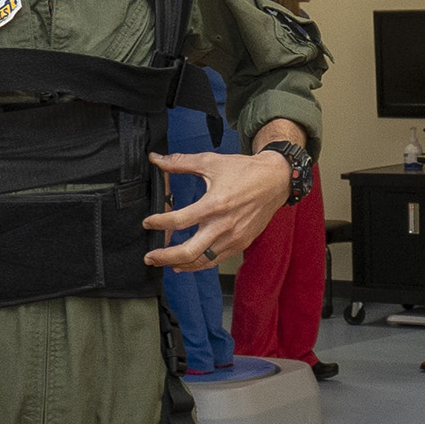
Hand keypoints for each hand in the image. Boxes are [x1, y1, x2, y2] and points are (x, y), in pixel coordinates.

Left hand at [142, 146, 291, 269]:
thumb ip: (181, 163)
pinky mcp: (240, 243)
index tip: (148, 223)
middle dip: (165, 256)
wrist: (276, 181)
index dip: (159, 223)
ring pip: (202, 261)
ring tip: (164, 262)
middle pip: (189, 251)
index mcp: (215, 203)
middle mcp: (224, 225)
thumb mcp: (211, 162)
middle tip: (150, 257)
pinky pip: (215, 260)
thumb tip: (157, 159)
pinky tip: (185, 263)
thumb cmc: (245, 171)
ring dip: (179, 264)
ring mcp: (234, 238)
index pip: (180, 220)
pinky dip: (198, 264)